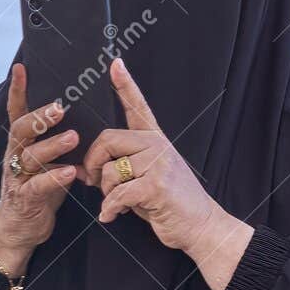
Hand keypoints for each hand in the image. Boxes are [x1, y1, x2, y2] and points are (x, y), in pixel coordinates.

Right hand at [0, 64, 79, 277]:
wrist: (19, 229)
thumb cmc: (38, 191)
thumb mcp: (46, 162)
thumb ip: (57, 142)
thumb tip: (80, 117)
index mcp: (20, 144)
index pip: (16, 112)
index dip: (17, 90)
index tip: (21, 67)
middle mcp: (15, 156)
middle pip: (22, 129)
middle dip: (40, 116)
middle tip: (61, 106)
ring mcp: (18, 178)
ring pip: (30, 156)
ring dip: (52, 145)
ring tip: (74, 137)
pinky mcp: (25, 199)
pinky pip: (39, 185)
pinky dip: (55, 177)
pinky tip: (72, 171)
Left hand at [82, 57, 253, 289]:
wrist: (202, 226)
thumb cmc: (172, 204)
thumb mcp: (149, 178)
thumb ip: (123, 168)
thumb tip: (87, 170)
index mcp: (156, 141)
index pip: (138, 107)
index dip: (125, 85)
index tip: (115, 63)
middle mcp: (158, 147)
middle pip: (108, 139)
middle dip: (94, 162)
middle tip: (94, 180)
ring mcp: (159, 165)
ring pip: (111, 170)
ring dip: (106, 192)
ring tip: (117, 203)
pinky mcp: (156, 186)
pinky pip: (118, 194)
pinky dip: (110, 209)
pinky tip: (112, 216)